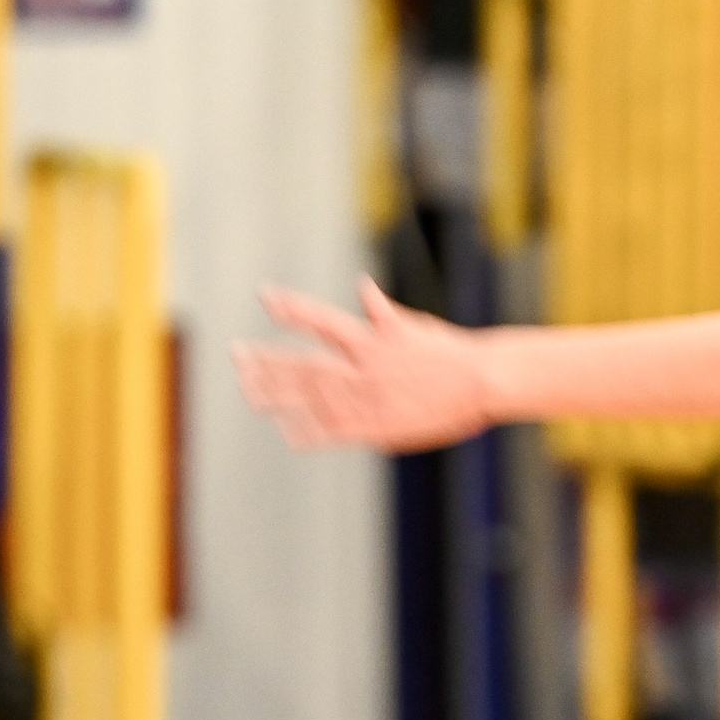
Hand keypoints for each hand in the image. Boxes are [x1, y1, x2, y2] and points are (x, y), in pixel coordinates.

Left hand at [233, 280, 492, 453]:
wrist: (482, 383)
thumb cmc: (451, 354)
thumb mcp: (414, 327)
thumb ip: (383, 313)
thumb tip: (364, 288)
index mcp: (371, 339)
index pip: (322, 319)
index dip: (292, 308)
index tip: (265, 297)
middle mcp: (363, 366)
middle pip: (306, 362)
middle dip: (268, 359)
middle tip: (237, 355)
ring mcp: (368, 397)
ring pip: (312, 397)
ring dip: (278, 395)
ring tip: (249, 391)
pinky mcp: (379, 426)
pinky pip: (337, 431)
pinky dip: (311, 431)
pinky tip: (288, 431)